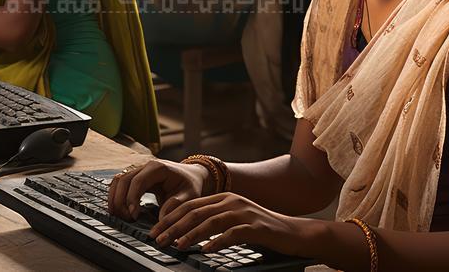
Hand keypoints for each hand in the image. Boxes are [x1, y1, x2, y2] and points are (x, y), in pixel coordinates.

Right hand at [107, 160, 209, 221]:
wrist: (191, 176)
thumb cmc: (190, 185)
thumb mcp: (189, 196)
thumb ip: (176, 206)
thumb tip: (161, 220)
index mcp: (158, 168)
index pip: (138, 181)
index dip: (132, 198)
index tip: (133, 215)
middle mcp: (146, 166)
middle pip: (124, 179)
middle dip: (120, 200)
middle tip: (124, 218)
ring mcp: (139, 170)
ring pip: (118, 180)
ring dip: (115, 198)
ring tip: (118, 216)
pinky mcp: (136, 178)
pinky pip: (120, 184)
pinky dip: (116, 196)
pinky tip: (118, 210)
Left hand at [149, 192, 310, 255]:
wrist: (293, 232)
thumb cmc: (262, 229)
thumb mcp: (235, 220)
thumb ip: (214, 222)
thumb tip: (187, 233)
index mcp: (224, 198)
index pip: (190, 205)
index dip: (170, 218)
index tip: (155, 230)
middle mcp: (232, 201)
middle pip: (196, 212)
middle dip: (174, 226)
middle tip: (158, 239)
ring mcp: (244, 213)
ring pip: (211, 222)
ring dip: (191, 235)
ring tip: (177, 245)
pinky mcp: (256, 226)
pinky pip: (233, 234)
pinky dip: (217, 242)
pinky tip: (206, 250)